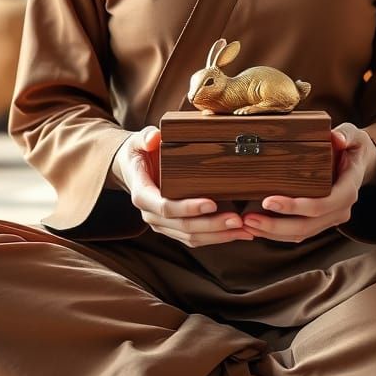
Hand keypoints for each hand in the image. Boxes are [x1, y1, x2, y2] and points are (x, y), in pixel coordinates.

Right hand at [114, 127, 254, 247]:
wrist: (133, 169)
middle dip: (212, 224)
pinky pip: (193, 238)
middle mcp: (151, 214)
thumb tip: (154, 138)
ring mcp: (162, 224)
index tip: (212, 203)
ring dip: (218, 235)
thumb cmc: (140, 153)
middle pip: (183, 225)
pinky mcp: (172, 228)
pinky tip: (236, 233)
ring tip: (243, 229)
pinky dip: (216, 237)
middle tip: (237, 219)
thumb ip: (146, 138)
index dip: (189, 208)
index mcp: (142, 194)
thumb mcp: (139, 141)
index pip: (166, 207)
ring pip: (190, 236)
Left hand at [240, 123, 375, 243]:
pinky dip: (277, 233)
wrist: (360, 163)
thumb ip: (345, 135)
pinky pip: (299, 233)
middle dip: (276, 225)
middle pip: (307, 226)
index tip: (268, 201)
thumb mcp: (353, 135)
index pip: (321, 205)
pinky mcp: (320, 222)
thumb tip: (335, 137)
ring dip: (272, 233)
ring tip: (247, 224)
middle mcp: (340, 209)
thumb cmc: (352, 147)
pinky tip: (257, 227)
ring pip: (301, 234)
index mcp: (348, 190)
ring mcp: (330, 219)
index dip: (295, 207)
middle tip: (249, 218)